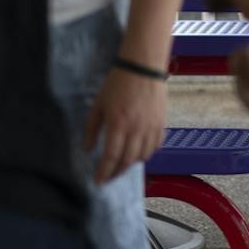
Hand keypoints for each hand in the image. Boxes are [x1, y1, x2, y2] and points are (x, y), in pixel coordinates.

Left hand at [85, 66, 166, 182]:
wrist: (143, 67)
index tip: (98, 181)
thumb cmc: (118, 83)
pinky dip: (147, 154)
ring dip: (131, 165)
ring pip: (143, 156)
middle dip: (116, 173)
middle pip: (127, 161)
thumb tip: (87, 148)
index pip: (111, 157)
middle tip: (108, 177)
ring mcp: (151, 127)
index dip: (104, 172)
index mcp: (118, 124)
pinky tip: (139, 153)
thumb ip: (91, 129)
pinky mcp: (161, 123)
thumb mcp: (98, 105)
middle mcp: (136, 129)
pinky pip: (156, 146)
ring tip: (122, 165)